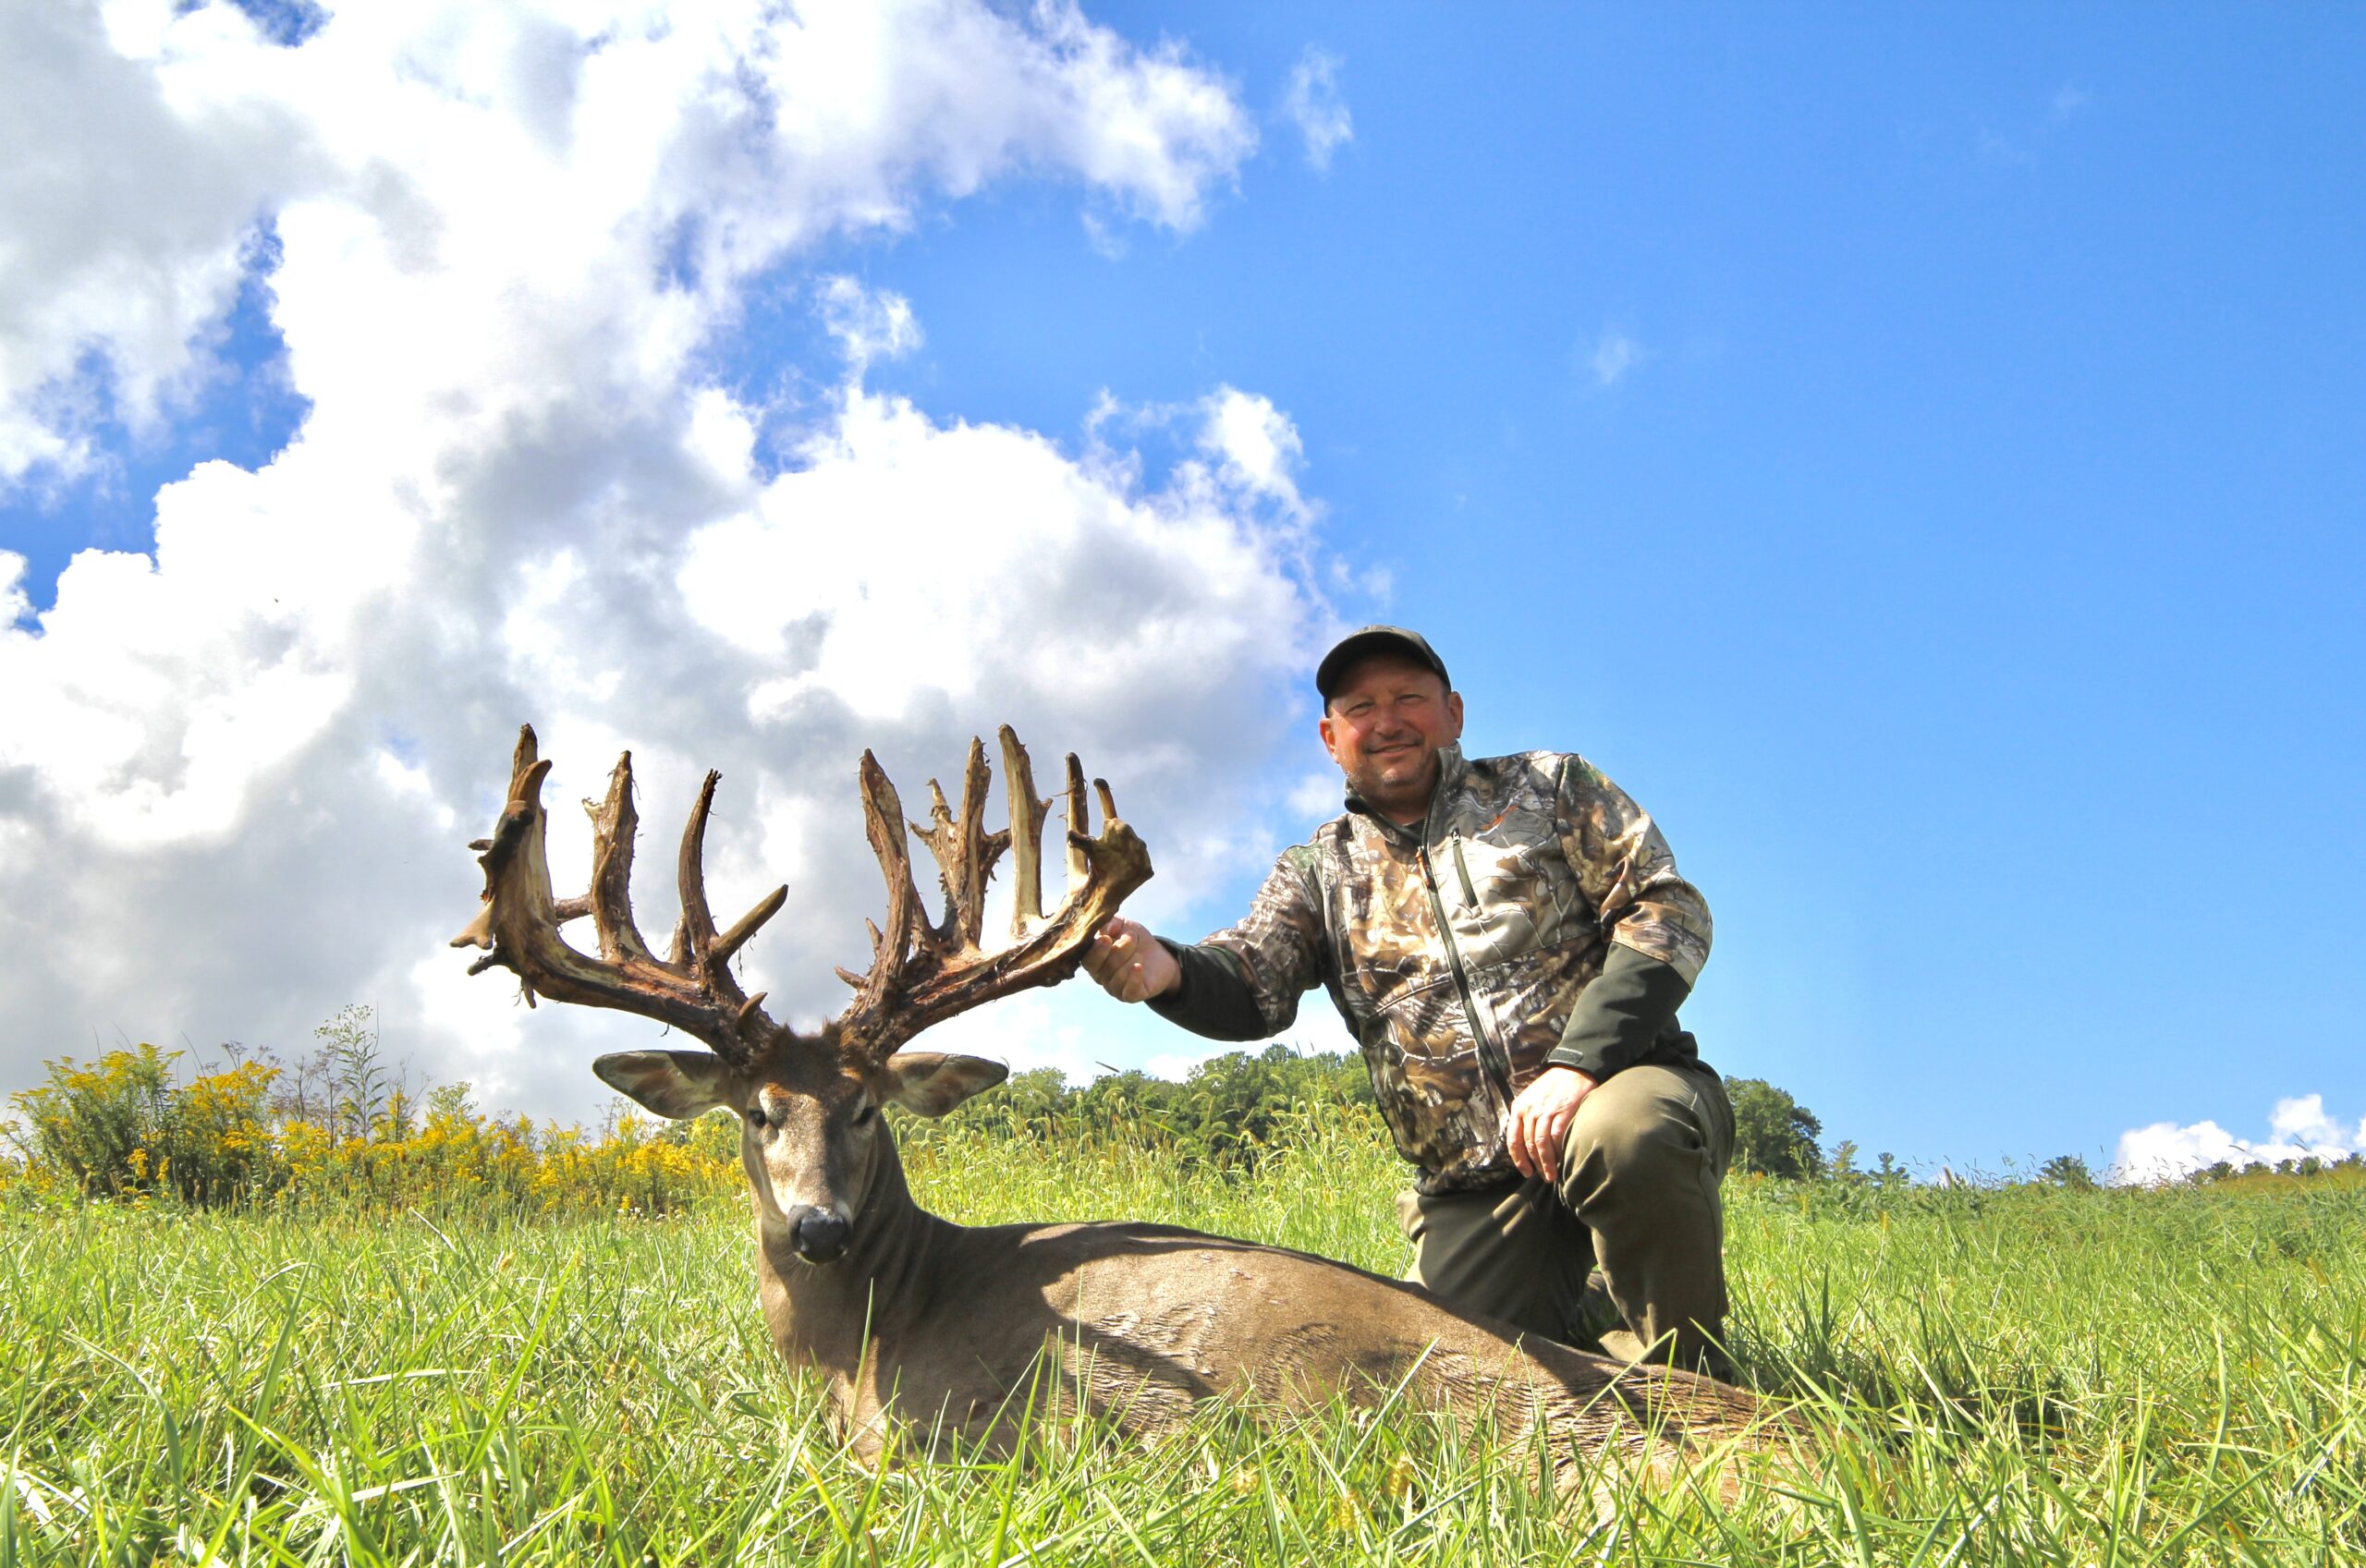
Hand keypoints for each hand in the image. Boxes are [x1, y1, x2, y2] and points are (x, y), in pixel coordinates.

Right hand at [1083, 917, 1180, 1003]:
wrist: (1158, 955)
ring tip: (1139, 952)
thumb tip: (1105, 930)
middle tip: (1132, 936)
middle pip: (1104, 968)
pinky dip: (1134, 978)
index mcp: (1094, 960)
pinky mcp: (1132, 995)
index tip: (1107, 938)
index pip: (1087, 959)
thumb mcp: (1123, 925)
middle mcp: (1101, 977)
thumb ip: (1111, 922)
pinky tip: (1138, 966)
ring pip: (1118, 977)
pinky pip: (1129, 991)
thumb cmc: (1134, 939)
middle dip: (1119, 951)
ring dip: (1131, 959)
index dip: (1096, 950)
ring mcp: (1115, 988)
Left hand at [1505, 1066, 1597, 1183]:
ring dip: (1546, 1163)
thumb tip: (1524, 1144)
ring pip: (1541, 1144)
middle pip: (1528, 1145)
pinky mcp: (1563, 1112)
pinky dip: (1559, 1151)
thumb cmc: (1552, 1087)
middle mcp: (1530, 1110)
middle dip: (1535, 1164)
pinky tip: (1562, 1159)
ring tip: (1551, 1174)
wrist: (1573, 1070)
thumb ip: (1526, 1117)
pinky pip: (1557, 1137)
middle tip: (1543, 1176)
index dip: (1518, 1160)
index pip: (1513, 1140)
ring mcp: (1546, 1111)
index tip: (1526, 1171)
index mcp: (1519, 1108)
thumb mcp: (1531, 1098)